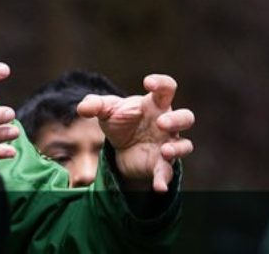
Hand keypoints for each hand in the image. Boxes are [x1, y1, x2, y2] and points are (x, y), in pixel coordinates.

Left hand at [77, 74, 194, 191]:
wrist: (121, 148)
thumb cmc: (121, 121)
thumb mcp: (106, 111)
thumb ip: (94, 105)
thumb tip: (82, 108)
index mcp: (155, 104)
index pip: (167, 88)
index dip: (161, 83)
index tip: (147, 82)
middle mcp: (166, 123)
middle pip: (186, 117)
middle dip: (177, 120)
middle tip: (161, 123)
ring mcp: (167, 144)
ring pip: (185, 145)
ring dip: (177, 148)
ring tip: (164, 151)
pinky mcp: (161, 164)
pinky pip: (168, 172)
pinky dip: (164, 180)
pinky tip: (160, 187)